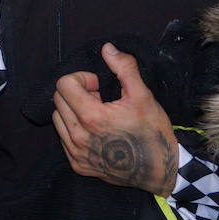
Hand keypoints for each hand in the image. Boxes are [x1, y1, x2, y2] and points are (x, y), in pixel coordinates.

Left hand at [52, 42, 178, 195]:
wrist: (161, 170)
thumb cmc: (152, 131)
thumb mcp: (143, 95)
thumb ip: (124, 67)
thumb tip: (107, 48)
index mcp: (92, 117)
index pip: (64, 84)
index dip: (82, 78)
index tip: (98, 85)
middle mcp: (78, 137)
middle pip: (58, 99)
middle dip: (76, 92)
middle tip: (99, 98)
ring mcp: (76, 154)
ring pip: (58, 119)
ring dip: (72, 110)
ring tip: (97, 115)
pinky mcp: (78, 165)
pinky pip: (63, 139)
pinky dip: (73, 129)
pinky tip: (95, 131)